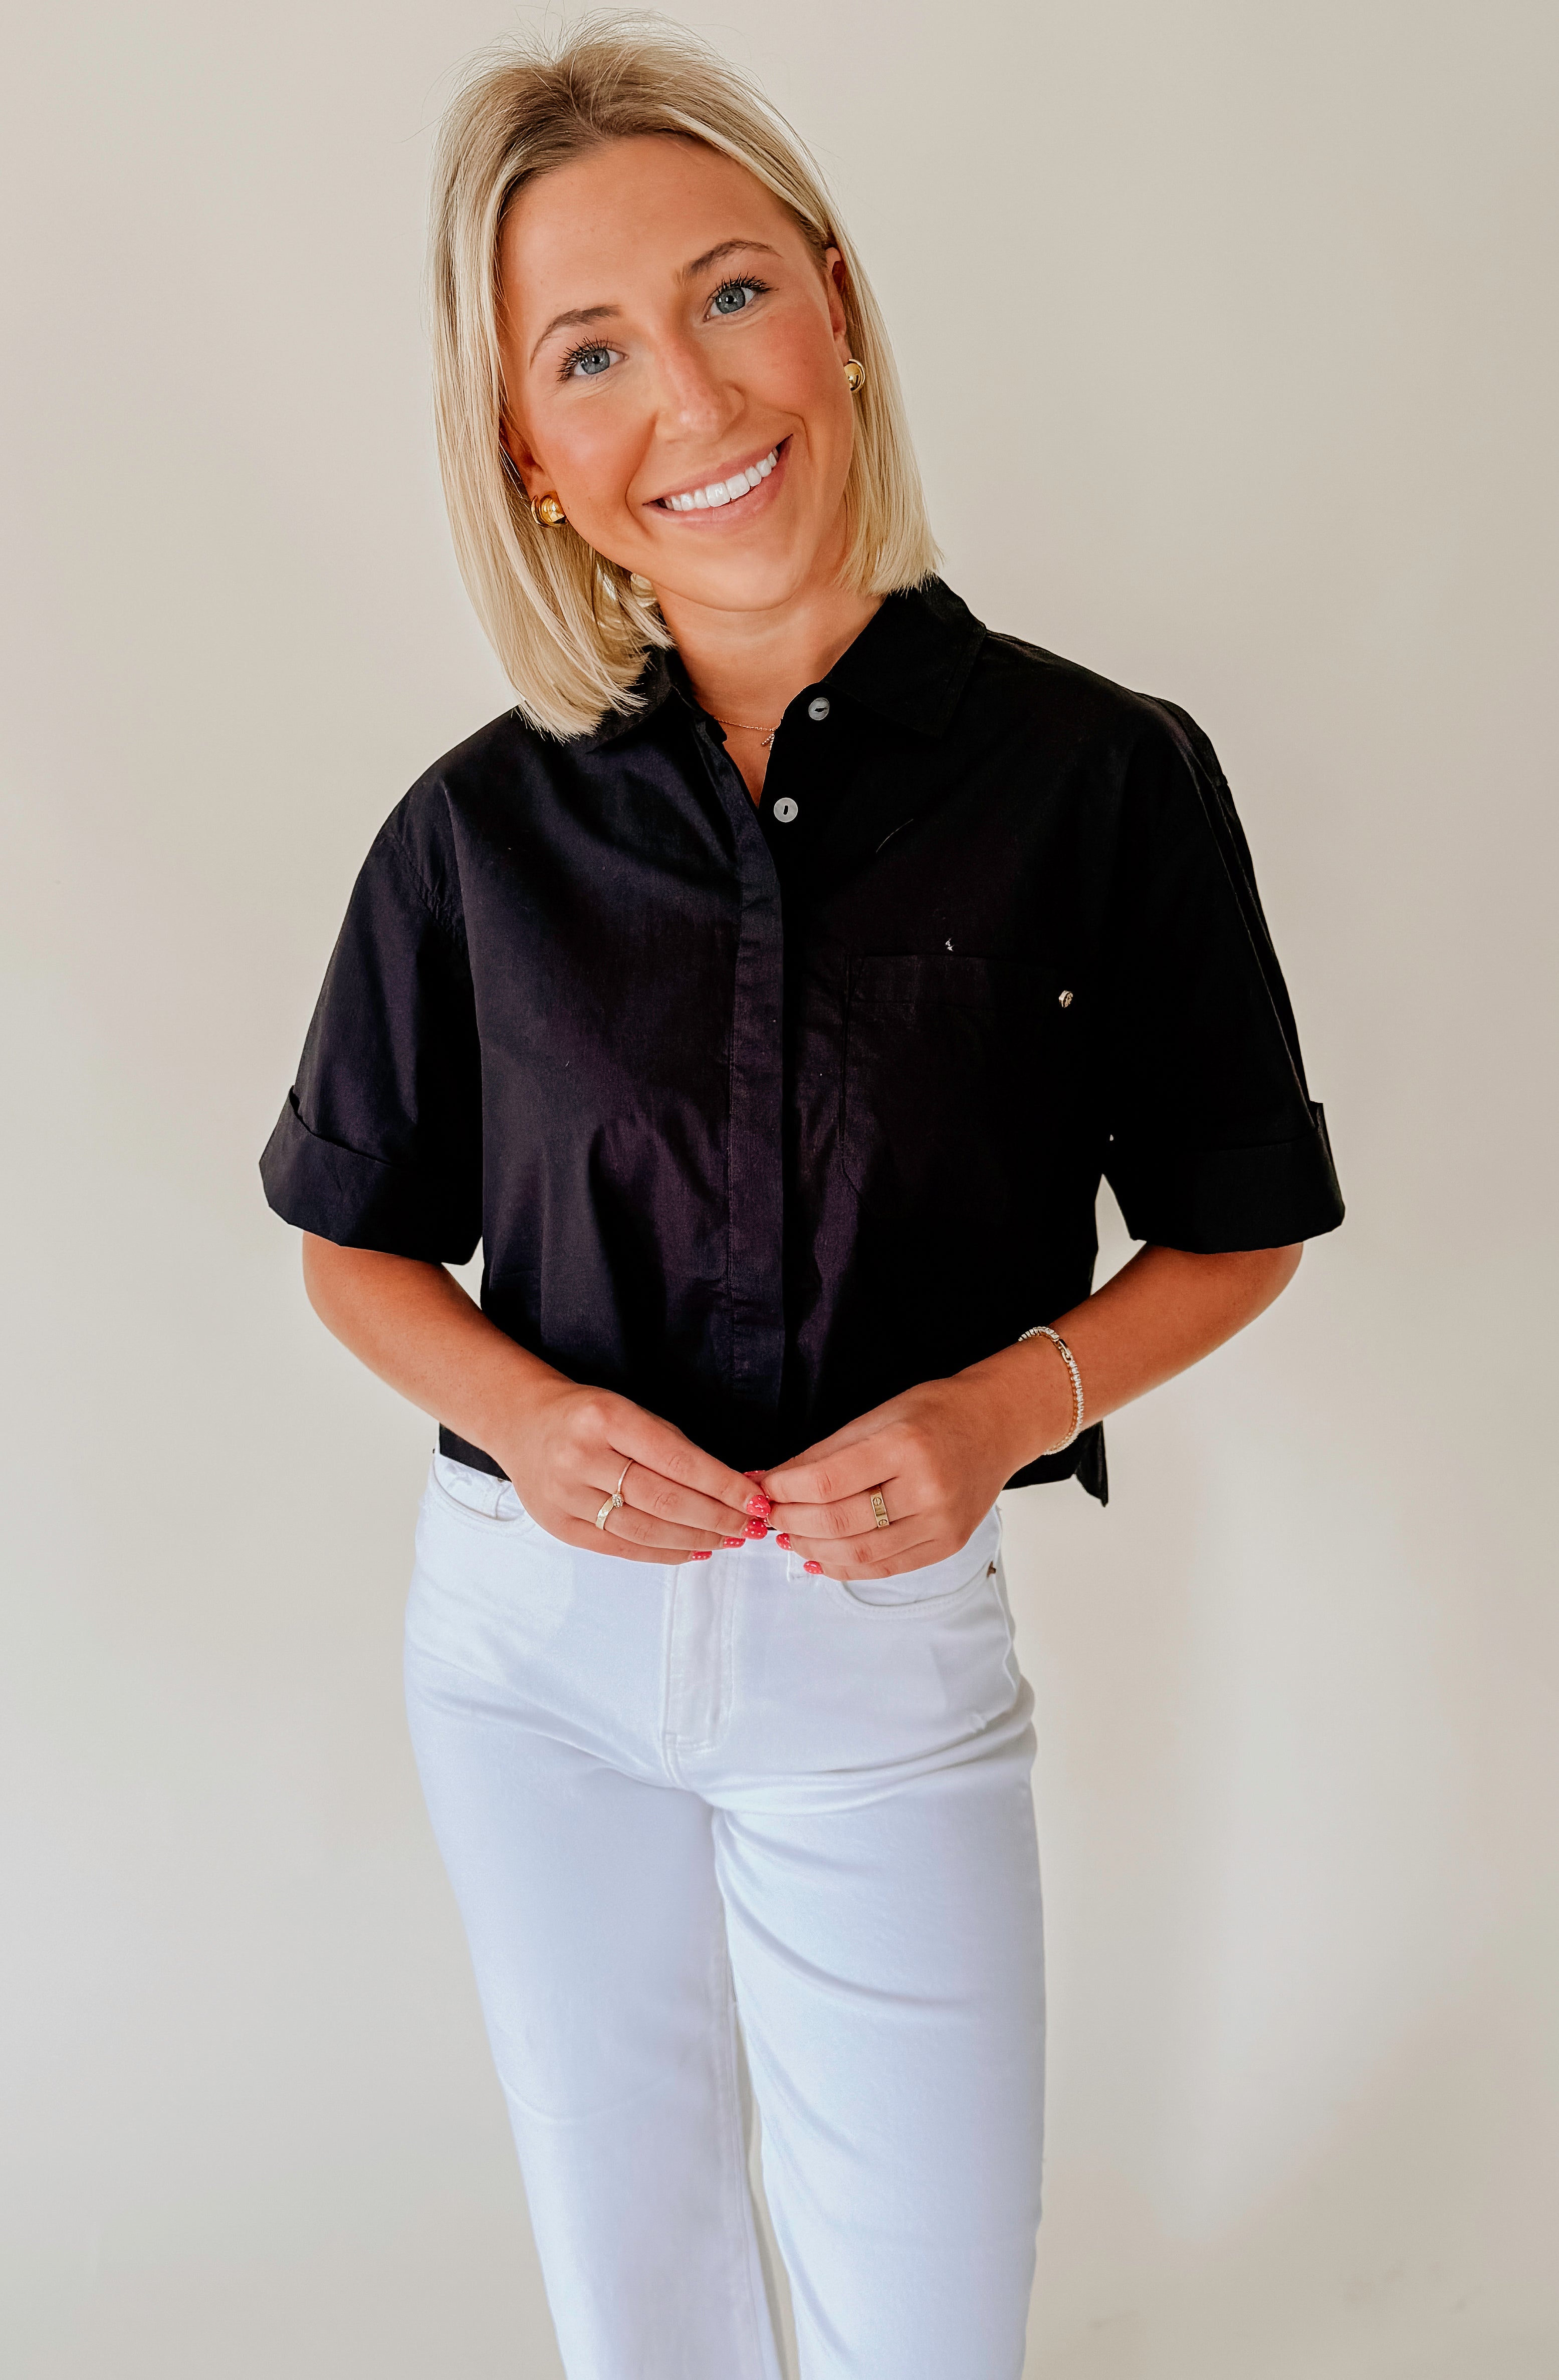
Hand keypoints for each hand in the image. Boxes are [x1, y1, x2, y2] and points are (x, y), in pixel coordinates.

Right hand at [491, 1381, 763, 1563]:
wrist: (521, 1422)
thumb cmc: (586, 1415)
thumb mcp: (630, 1411)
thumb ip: (675, 1448)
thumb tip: (732, 1487)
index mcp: (605, 1418)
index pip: (677, 1460)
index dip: (722, 1485)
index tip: (756, 1500)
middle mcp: (581, 1457)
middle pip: (664, 1500)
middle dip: (717, 1517)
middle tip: (750, 1527)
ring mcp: (565, 1495)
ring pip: (645, 1530)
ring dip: (695, 1539)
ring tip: (728, 1540)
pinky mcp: (559, 1525)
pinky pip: (620, 1548)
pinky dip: (662, 1553)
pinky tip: (692, 1550)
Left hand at [760, 1371, 1028, 1579]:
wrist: (996, 1426)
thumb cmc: (933, 1414)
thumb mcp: (875, 1417)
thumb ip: (822, 1454)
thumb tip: (770, 1481)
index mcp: (905, 1446)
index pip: (828, 1482)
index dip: (786, 1491)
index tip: (764, 1490)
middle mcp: (927, 1489)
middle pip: (839, 1522)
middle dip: (792, 1522)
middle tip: (770, 1517)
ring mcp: (940, 1523)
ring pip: (859, 1553)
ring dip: (813, 1549)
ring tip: (789, 1538)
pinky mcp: (946, 1545)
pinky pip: (885, 1567)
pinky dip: (845, 1566)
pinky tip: (820, 1557)